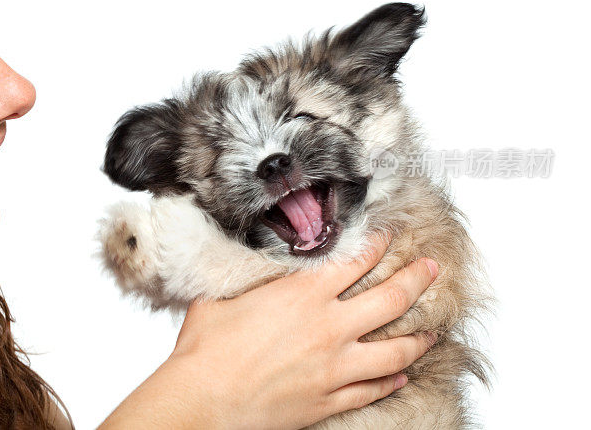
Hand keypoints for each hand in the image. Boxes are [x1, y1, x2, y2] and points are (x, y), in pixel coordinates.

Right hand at [99, 231, 438, 429]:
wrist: (203, 399)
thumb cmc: (206, 348)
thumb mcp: (223, 295)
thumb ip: (248, 277)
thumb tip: (247, 261)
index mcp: (304, 295)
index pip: (357, 261)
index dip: (379, 244)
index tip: (391, 236)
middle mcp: (328, 328)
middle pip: (391, 299)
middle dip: (418, 280)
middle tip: (433, 270)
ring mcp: (334, 368)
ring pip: (395, 350)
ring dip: (419, 337)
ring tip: (433, 330)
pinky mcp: (328, 400)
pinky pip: (372, 390)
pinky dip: (391, 381)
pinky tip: (401, 376)